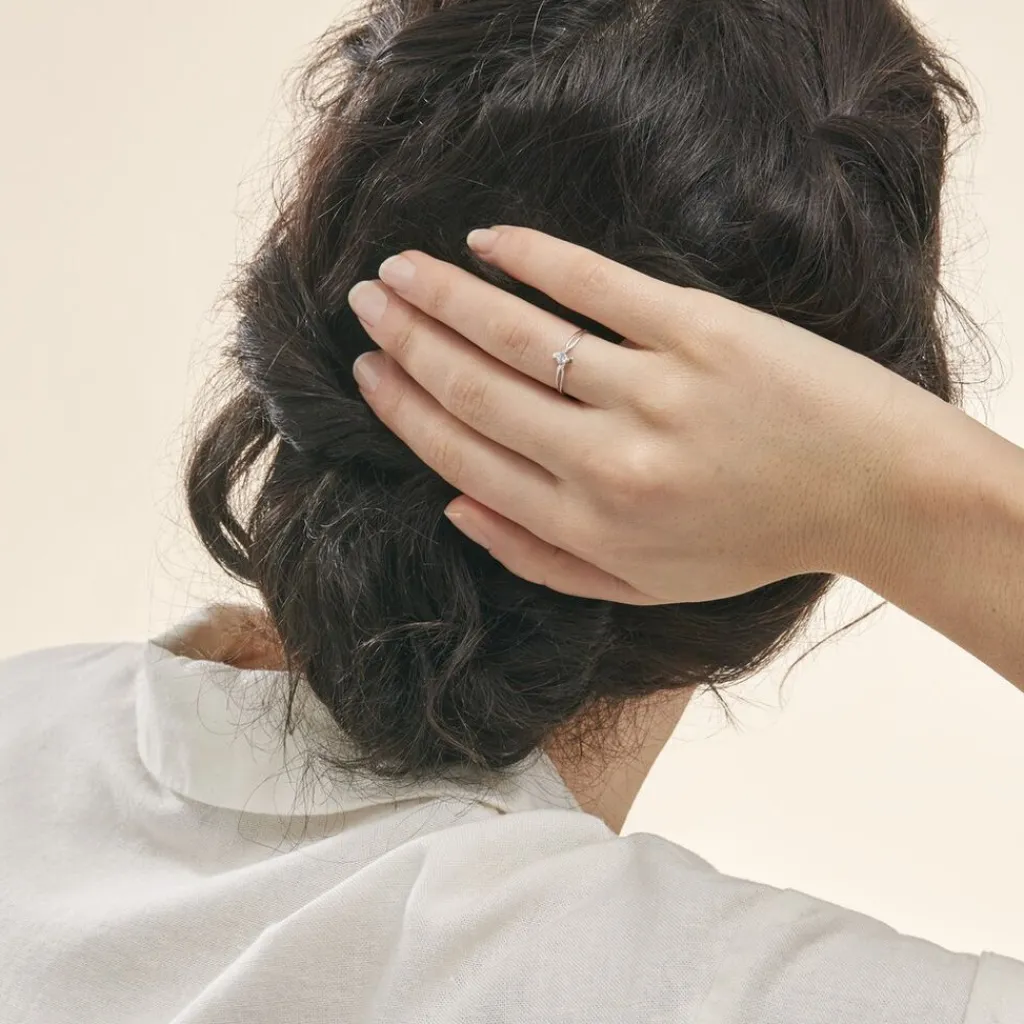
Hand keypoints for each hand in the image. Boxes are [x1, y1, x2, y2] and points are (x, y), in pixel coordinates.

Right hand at [347, 225, 915, 603]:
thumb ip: (541, 558)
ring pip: (518, 334)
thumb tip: (454, 508)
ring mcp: (653, 391)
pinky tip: (486, 241)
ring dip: (444, 295)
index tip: (368, 371)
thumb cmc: (751, 540)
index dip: (405, 409)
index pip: (465, 454)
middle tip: (366, 304)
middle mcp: (607, 461)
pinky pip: (594, 284)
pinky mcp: (698, 330)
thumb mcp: (642, 586)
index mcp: (587, 524)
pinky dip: (531, 256)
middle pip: (475, 389)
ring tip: (398, 269)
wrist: (870, 489)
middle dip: (406, 341)